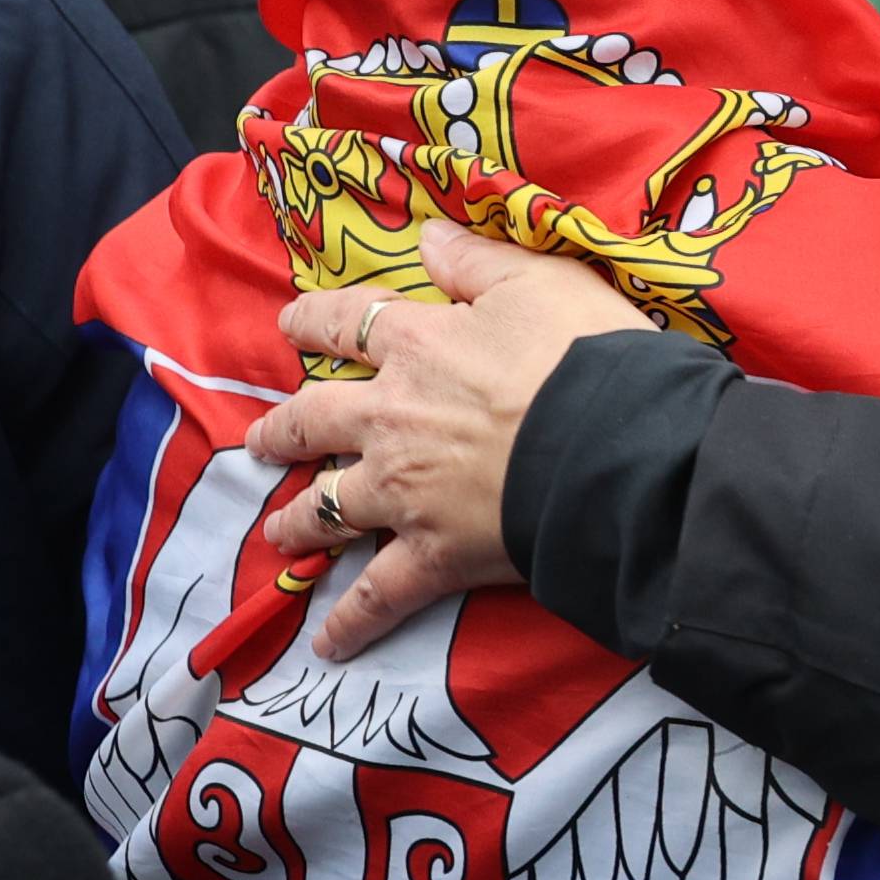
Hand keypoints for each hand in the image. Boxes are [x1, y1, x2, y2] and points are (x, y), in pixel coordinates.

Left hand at [242, 218, 655, 656]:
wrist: (616, 447)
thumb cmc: (586, 357)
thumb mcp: (538, 281)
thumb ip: (475, 260)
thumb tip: (427, 234)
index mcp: (417, 346)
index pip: (347, 325)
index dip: (314, 322)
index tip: (290, 325)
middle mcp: (391, 419)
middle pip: (316, 421)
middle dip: (283, 431)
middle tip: (262, 441)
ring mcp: (403, 493)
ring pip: (329, 507)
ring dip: (298, 521)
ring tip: (277, 532)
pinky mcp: (430, 556)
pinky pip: (378, 595)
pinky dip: (350, 623)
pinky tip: (326, 644)